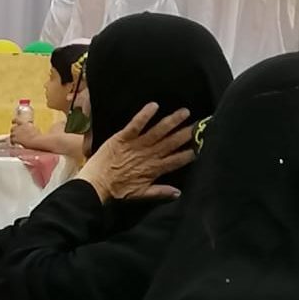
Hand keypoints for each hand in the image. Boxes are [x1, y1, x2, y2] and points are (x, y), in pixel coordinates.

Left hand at [10, 121, 38, 146]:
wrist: (37, 141)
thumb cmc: (39, 136)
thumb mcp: (35, 129)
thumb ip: (31, 128)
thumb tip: (31, 129)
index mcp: (25, 124)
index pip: (16, 120)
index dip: (14, 121)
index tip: (13, 122)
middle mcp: (20, 127)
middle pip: (12, 128)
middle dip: (13, 131)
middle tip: (14, 134)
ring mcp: (17, 133)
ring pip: (11, 134)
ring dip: (12, 137)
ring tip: (13, 140)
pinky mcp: (16, 139)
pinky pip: (12, 140)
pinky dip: (12, 142)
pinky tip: (13, 144)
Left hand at [76, 103, 193, 201]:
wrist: (96, 184)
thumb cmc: (118, 190)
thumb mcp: (141, 194)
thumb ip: (160, 192)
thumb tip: (179, 193)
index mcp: (154, 169)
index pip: (176, 160)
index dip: (190, 153)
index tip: (202, 145)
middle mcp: (149, 155)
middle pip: (171, 143)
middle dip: (187, 133)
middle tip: (200, 124)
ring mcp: (137, 145)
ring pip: (158, 131)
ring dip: (172, 121)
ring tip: (185, 111)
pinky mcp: (123, 137)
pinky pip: (136, 124)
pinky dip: (145, 115)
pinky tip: (155, 105)